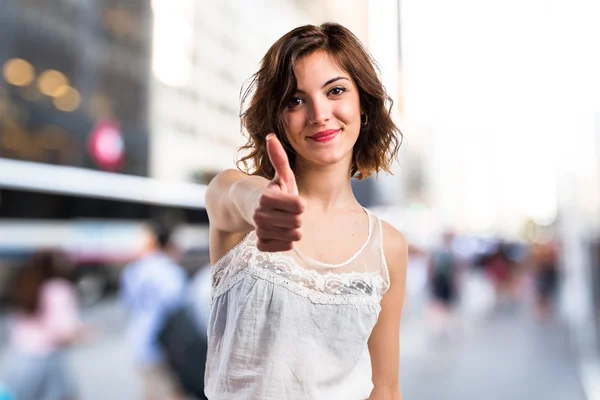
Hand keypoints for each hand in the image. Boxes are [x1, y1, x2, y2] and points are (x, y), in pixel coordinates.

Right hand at [254, 134, 304, 251]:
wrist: (252, 210)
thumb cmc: (273, 191)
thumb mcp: (280, 176)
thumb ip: (279, 158)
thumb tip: (270, 136)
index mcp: (267, 197)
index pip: (300, 207)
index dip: (299, 203)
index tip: (291, 200)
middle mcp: (260, 214)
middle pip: (298, 222)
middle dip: (297, 217)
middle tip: (287, 212)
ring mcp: (259, 230)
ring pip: (293, 236)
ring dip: (292, 229)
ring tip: (283, 221)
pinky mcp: (261, 244)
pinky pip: (285, 247)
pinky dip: (286, 241)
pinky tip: (280, 232)